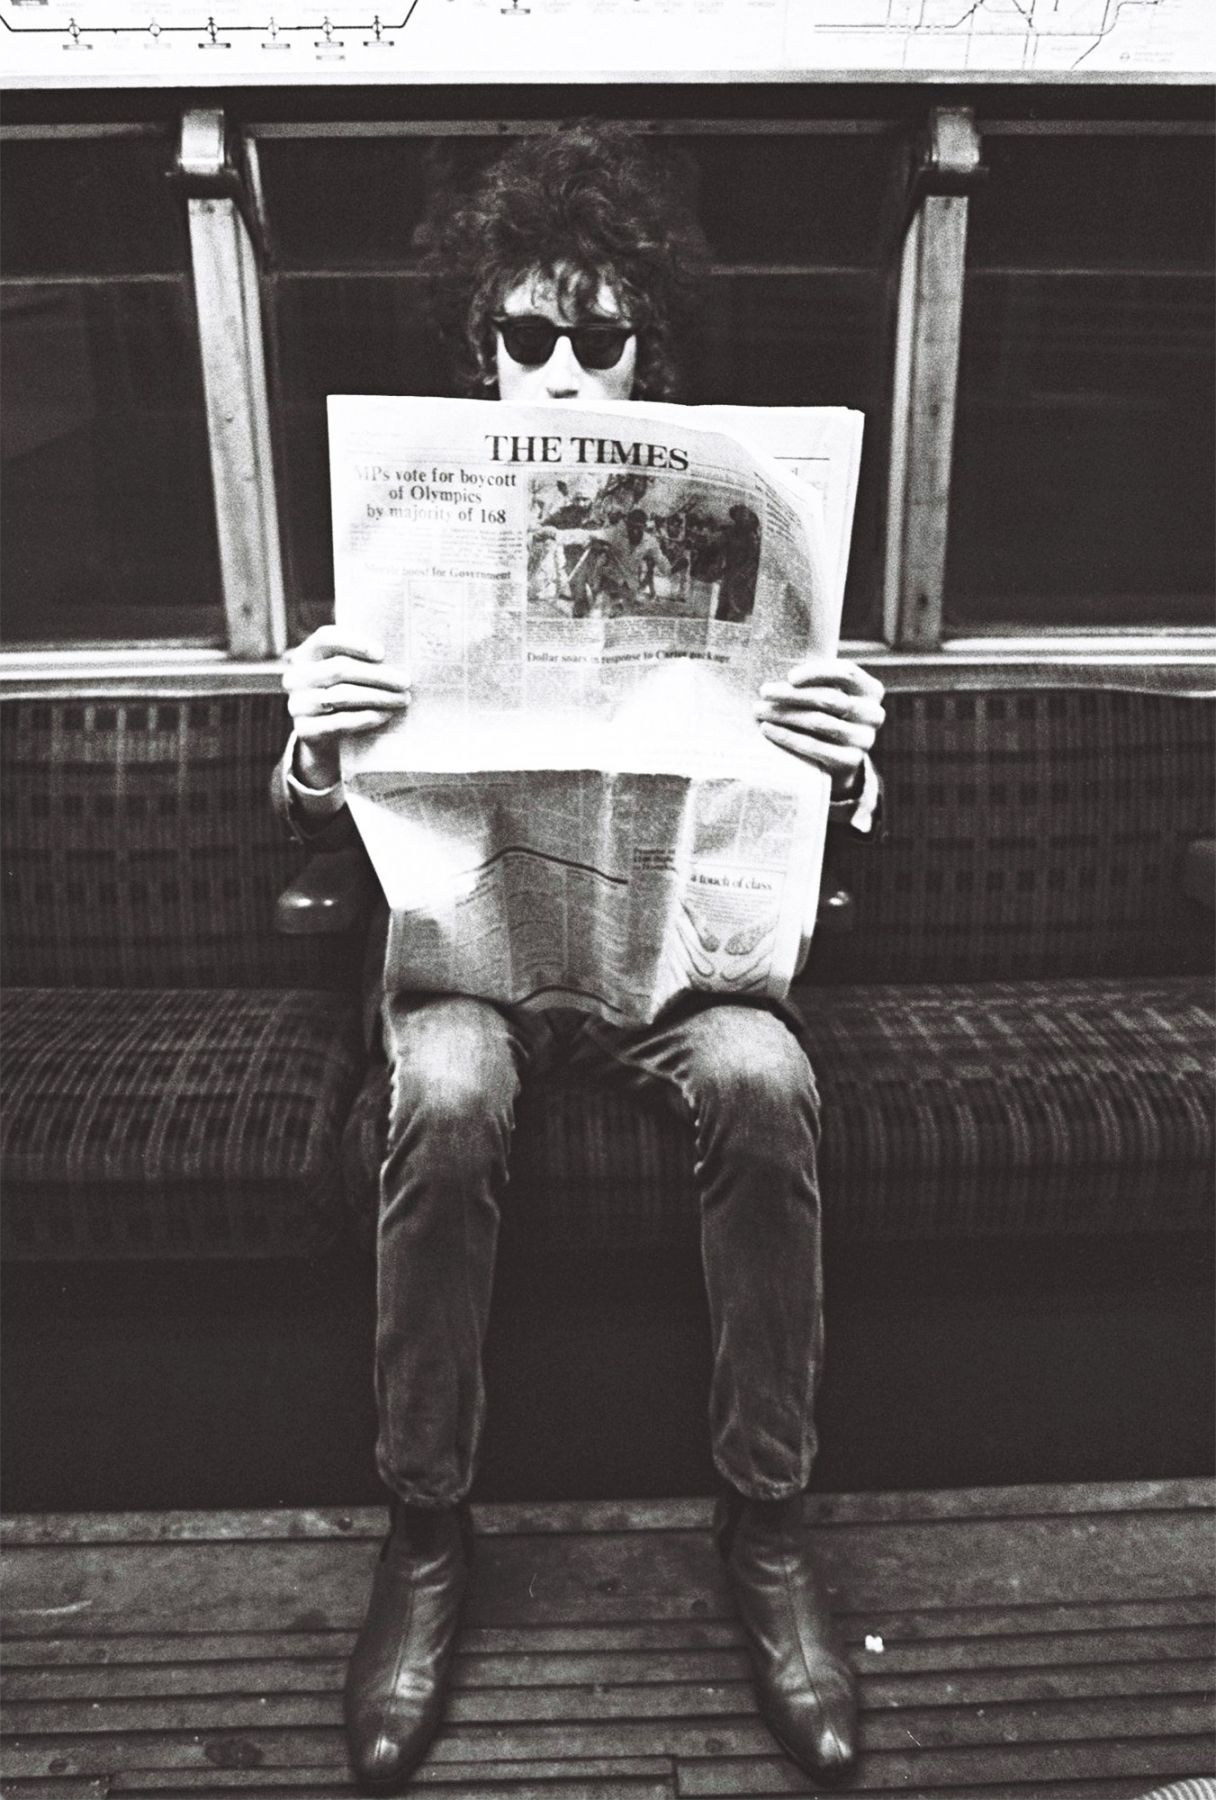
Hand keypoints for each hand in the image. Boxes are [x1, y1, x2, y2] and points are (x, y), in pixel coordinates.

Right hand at [282, 625, 411, 790]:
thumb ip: (358, 661)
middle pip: (339, 669)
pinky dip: (366, 718)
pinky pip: (340, 722)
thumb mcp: (342, 674)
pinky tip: (385, 715)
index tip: (382, 653)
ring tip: (401, 699)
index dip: (354, 642)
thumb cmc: (341, 695)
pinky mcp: (305, 730)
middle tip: (405, 682)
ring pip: (342, 696)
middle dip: (377, 675)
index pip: (326, 638)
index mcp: (305, 655)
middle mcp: (295, 677)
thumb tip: (397, 655)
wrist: (323, 736)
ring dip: (378, 697)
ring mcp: (298, 704)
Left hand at [754, 658, 885, 798]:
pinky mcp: (851, 761)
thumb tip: (778, 660)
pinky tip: (767, 729)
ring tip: (759, 710)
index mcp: (871, 690)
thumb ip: (817, 680)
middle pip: (828, 698)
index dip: (816, 672)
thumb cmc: (828, 717)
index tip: (789, 677)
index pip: (846, 672)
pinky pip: (813, 746)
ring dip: (784, 714)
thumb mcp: (831, 695)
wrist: (839, 761)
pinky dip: (786, 736)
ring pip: (818, 722)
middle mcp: (873, 714)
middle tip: (764, 691)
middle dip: (791, 694)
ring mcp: (864, 739)